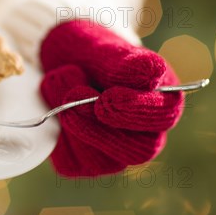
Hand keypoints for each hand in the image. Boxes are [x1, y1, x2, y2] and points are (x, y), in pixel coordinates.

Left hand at [39, 20, 182, 176]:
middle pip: (137, 150)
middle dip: (102, 125)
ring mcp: (114, 154)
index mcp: (161, 102)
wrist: (60, 61)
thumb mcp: (105, 50)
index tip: (108, 97)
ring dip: (74, 123)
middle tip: (75, 95)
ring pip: (100, 161)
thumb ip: (127, 64)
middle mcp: (143, 136)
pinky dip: (56, 135)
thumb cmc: (91, 53)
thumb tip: (152, 73)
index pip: (163, 115)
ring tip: (58, 82)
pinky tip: (52, 106)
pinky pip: (70, 163)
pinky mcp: (82, 164)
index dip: (136, 110)